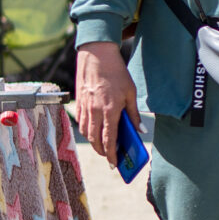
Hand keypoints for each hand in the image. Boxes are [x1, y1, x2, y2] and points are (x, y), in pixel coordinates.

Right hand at [73, 41, 139, 165]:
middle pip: (95, 140)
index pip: (110, 139)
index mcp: (110, 110)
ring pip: (86, 133)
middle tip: (109, 157)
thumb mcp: (130, 93)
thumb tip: (140, 131)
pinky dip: (87, 131)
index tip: (114, 164)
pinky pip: (81, 122)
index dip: (111, 154)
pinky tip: (93, 131)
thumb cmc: (116, 73)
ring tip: (102, 146)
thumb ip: (133, 114)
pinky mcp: (79, 102)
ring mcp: (85, 107)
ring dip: (93, 142)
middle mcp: (95, 111)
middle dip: (101, 152)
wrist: (96, 55)